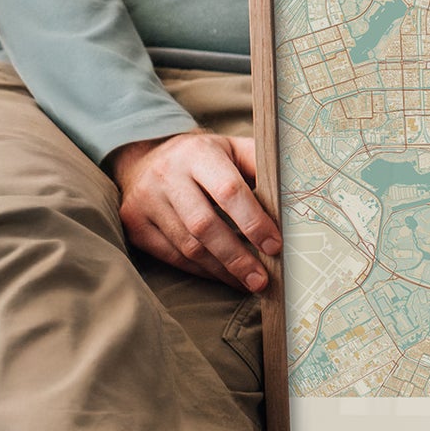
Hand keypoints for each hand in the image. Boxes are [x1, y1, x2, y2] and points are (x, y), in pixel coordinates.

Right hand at [108, 131, 281, 292]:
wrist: (145, 157)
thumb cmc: (204, 157)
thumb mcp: (232, 148)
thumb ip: (259, 166)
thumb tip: (294, 197)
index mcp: (198, 153)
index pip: (228, 190)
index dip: (253, 221)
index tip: (275, 245)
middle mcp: (167, 175)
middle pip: (204, 225)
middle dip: (237, 257)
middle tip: (262, 279)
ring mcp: (145, 201)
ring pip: (187, 246)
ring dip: (221, 270)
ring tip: (248, 282)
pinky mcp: (135, 225)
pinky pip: (171, 256)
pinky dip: (200, 270)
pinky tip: (222, 276)